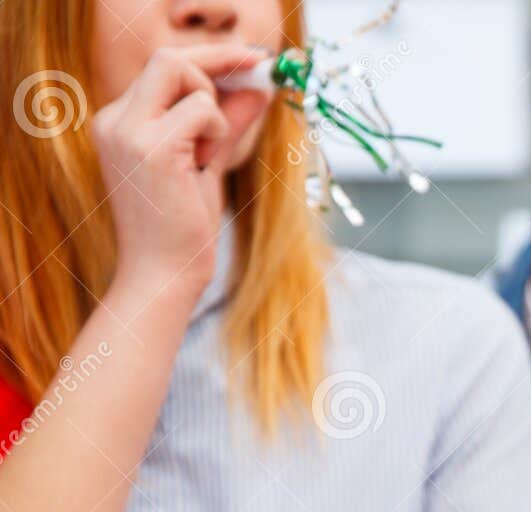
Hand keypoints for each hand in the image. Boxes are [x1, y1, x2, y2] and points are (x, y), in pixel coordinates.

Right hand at [92, 45, 271, 297]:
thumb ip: (225, 125)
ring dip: (212, 108)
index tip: (252, 58)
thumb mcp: (206, 165)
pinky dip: (217, 128)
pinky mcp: (150, 147)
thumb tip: (256, 91)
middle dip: (216, 66)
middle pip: (168, 57)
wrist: (162, 276)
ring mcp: (127, 130)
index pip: (162, 67)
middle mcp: (114, 120)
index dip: (210, 58)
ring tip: (207, 154)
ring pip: (181, 72)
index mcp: (119, 121)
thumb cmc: (183, 230)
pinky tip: (205, 162)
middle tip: (252, 87)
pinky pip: (200, 108)